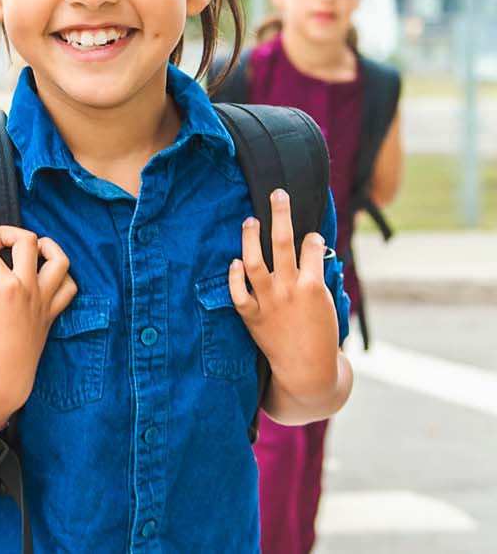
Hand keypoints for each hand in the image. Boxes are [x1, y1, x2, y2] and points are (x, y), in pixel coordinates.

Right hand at [0, 226, 77, 426]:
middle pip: (26, 240)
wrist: (4, 376)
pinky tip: (44, 275)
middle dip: (4, 234)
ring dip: (45, 246)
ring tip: (29, 247)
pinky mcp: (51, 312)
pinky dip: (60, 275)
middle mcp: (29, 287)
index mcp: (6, 286)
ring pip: (59, 259)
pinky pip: (68, 287)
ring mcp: (44, 299)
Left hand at [227, 189, 339, 393]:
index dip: (310, 236)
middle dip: (281, 215)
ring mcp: (268, 301)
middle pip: (283, 243)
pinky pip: (238, 292)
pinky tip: (234, 261)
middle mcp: (289, 289)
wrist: (307, 370)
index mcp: (313, 286)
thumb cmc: (321, 336)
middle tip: (278, 193)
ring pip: (255, 261)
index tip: (309, 233)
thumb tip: (315, 252)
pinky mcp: (251, 315)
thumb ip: (318, 278)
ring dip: (251, 238)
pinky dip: (234, 275)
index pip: (311, 248)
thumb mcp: (328, 305)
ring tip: (250, 220)